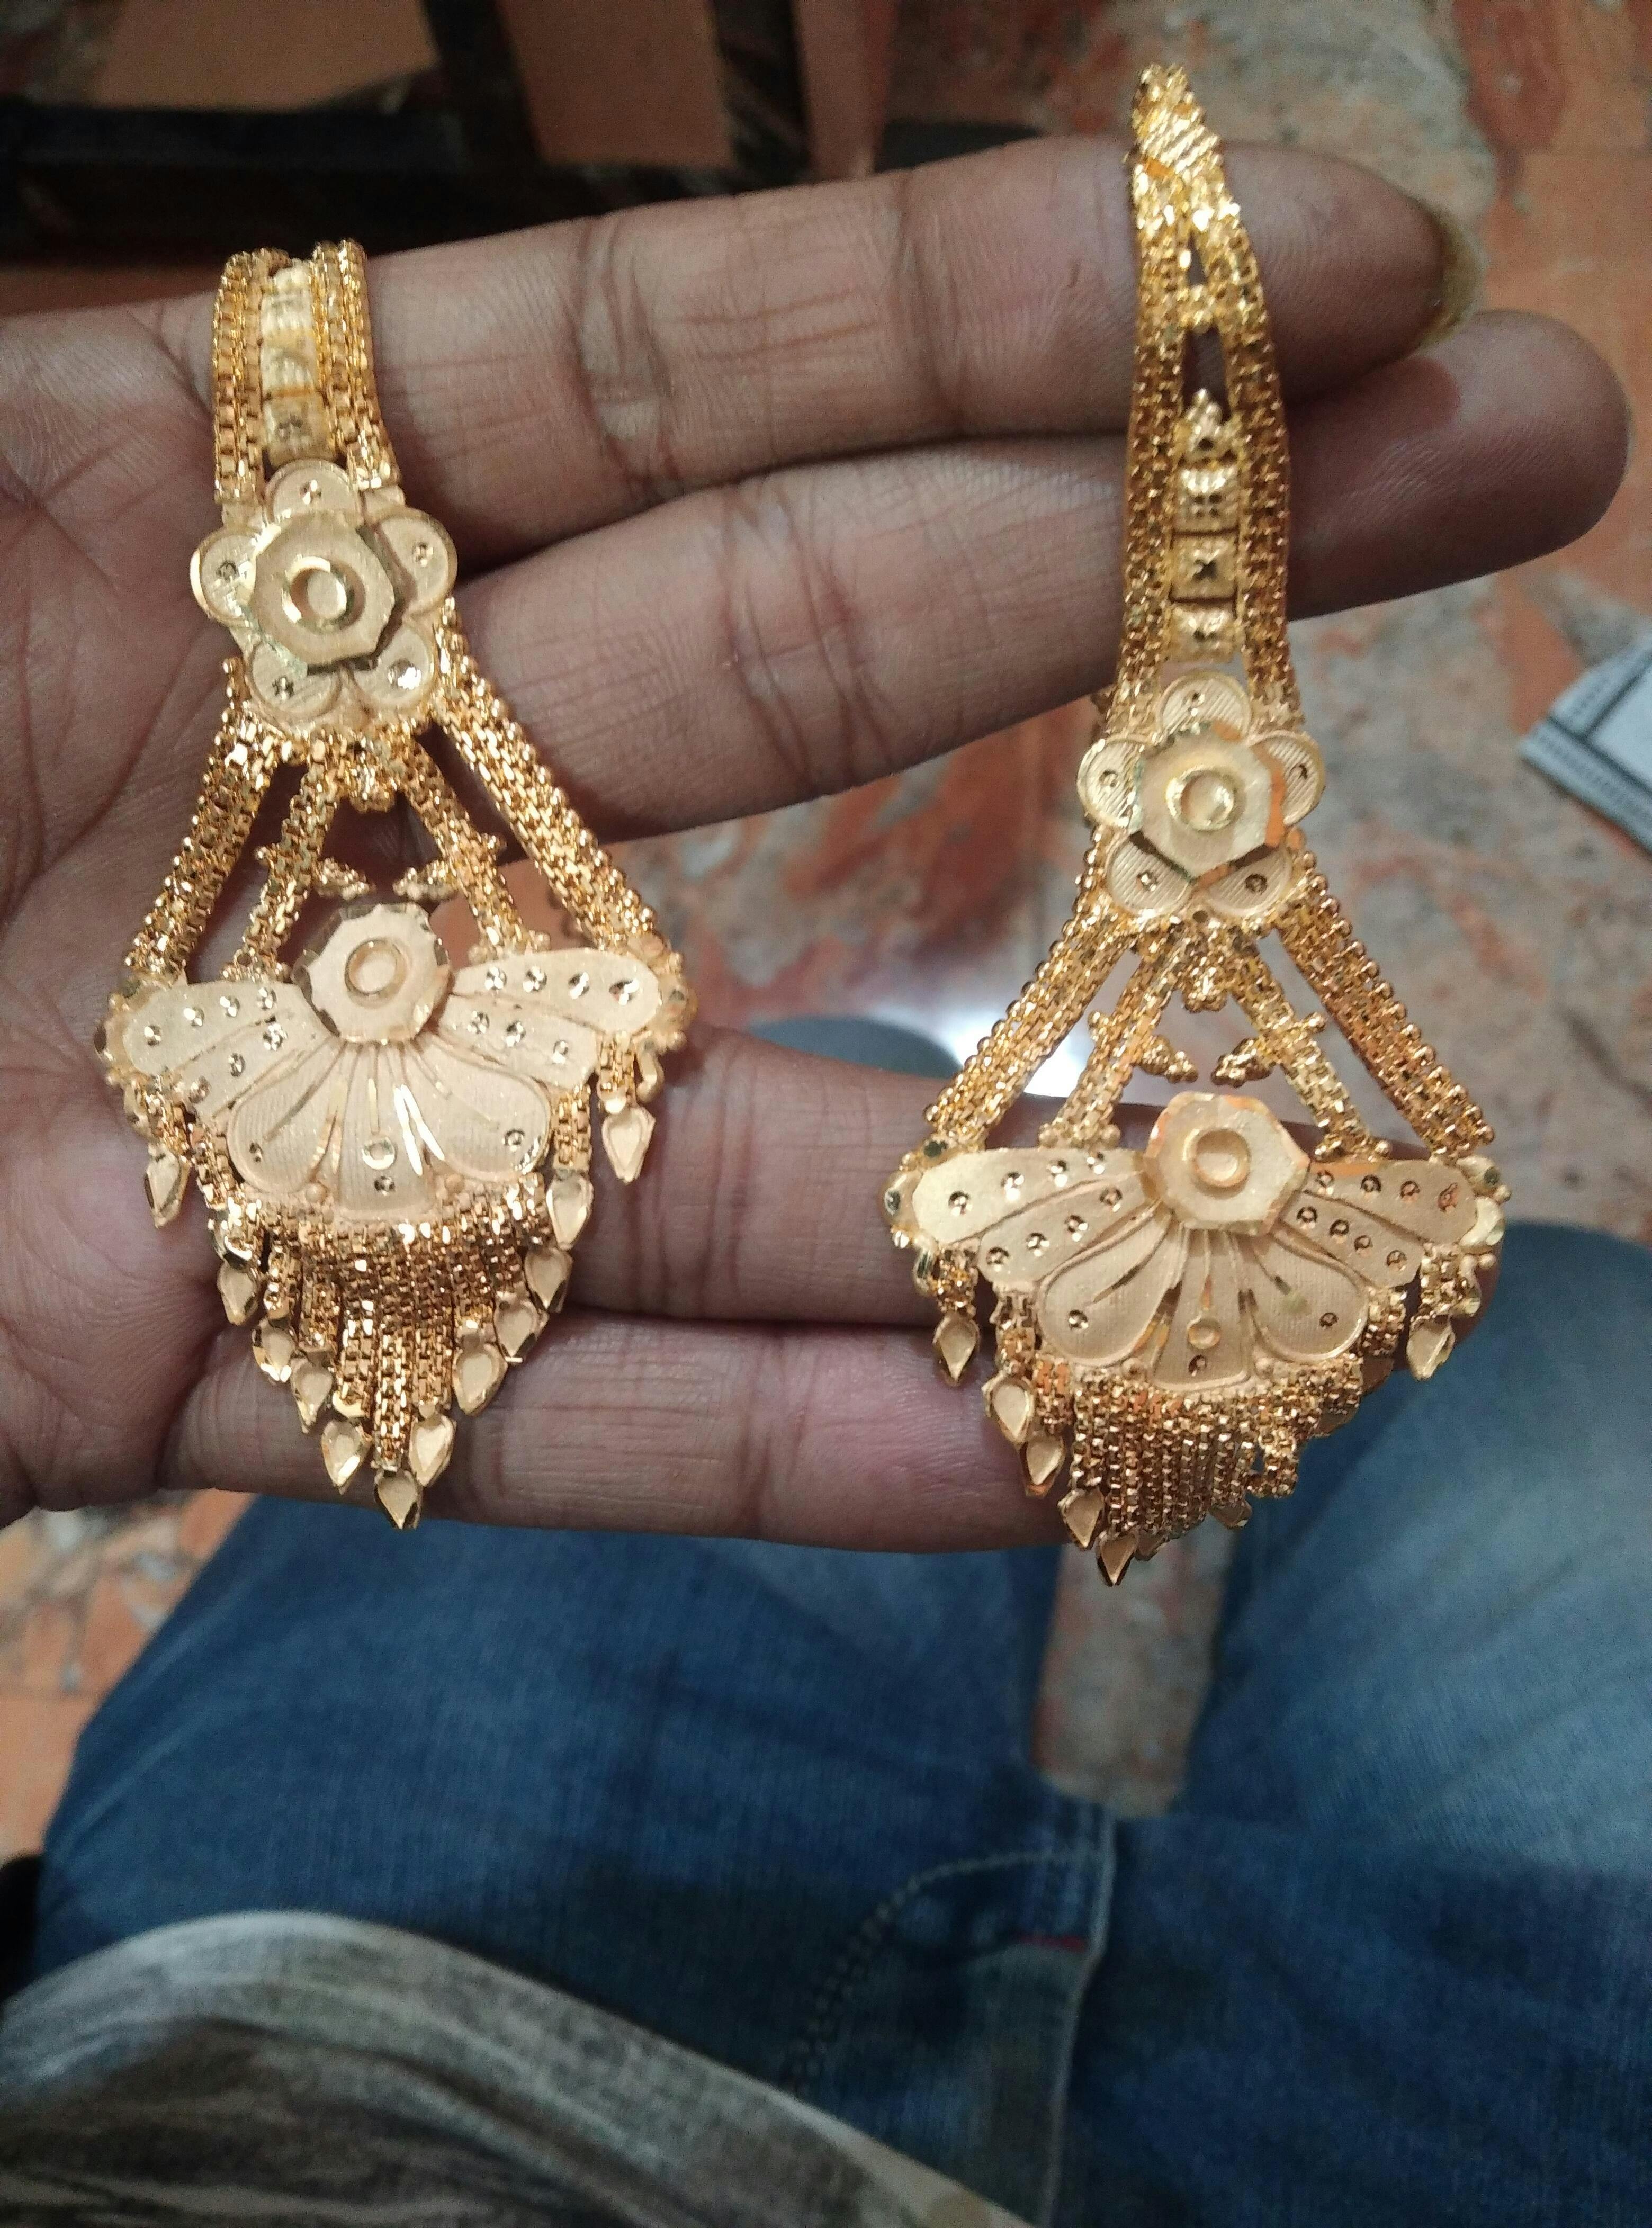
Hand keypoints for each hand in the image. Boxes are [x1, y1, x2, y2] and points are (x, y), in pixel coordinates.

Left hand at [0, 138, 1625, 1542]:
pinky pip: (527, 1406)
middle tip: (1509, 473)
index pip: (681, 387)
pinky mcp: (192, 1358)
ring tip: (1333, 1110)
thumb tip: (244, 100)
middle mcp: (312, 787)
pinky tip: (1028, 1443)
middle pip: (799, 680)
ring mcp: (283, 1091)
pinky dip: (769, 1436)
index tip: (1305, 261)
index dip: (1000, 317)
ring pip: (712, 1112)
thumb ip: (73, 233)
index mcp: (208, 498)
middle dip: (1150, 591)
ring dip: (1018, 1134)